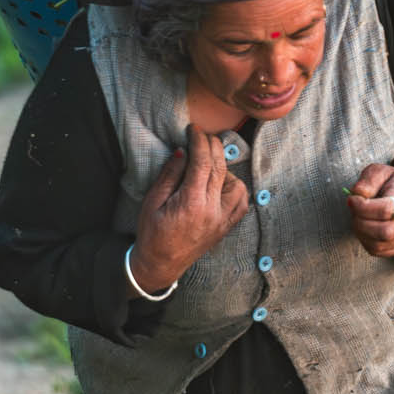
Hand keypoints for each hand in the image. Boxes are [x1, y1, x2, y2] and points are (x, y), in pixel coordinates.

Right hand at [129, 125, 249, 289]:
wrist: (161, 264)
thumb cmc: (152, 233)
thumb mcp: (152, 201)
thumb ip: (169, 175)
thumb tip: (183, 151)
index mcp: (191, 203)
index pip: (202, 162)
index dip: (199, 141)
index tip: (194, 129)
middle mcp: (212, 211)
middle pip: (220, 168)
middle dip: (213, 146)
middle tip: (202, 137)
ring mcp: (222, 220)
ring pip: (238, 185)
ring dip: (226, 170)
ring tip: (209, 168)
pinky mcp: (226, 227)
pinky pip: (242, 203)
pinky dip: (236, 189)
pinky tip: (222, 185)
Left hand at [346, 163, 393, 258]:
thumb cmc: (392, 184)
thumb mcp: (380, 171)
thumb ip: (368, 179)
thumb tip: (357, 194)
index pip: (385, 210)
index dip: (363, 206)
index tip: (352, 199)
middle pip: (384, 232)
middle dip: (361, 222)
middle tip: (355, 211)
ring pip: (377, 245)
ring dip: (361, 232)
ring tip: (360, 218)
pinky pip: (376, 251)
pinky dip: (365, 240)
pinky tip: (366, 227)